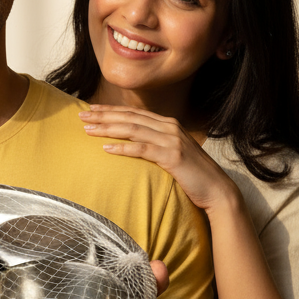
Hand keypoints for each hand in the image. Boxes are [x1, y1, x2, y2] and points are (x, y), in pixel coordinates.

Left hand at [79, 105, 236, 211]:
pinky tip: (107, 148)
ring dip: (108, 128)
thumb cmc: (192, 174)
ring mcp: (172, 141)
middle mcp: (169, 127)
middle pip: (129, 118)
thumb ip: (156, 143)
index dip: (111, 110)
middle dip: (103, 115)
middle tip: (82, 116)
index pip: (133, 113)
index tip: (91, 109)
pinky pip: (142, 149)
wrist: (217, 189)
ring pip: (133, 130)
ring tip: (88, 130)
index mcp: (168, 124)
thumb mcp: (172, 153)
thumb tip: (133, 142)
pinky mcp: (172, 156)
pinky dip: (123, 148)